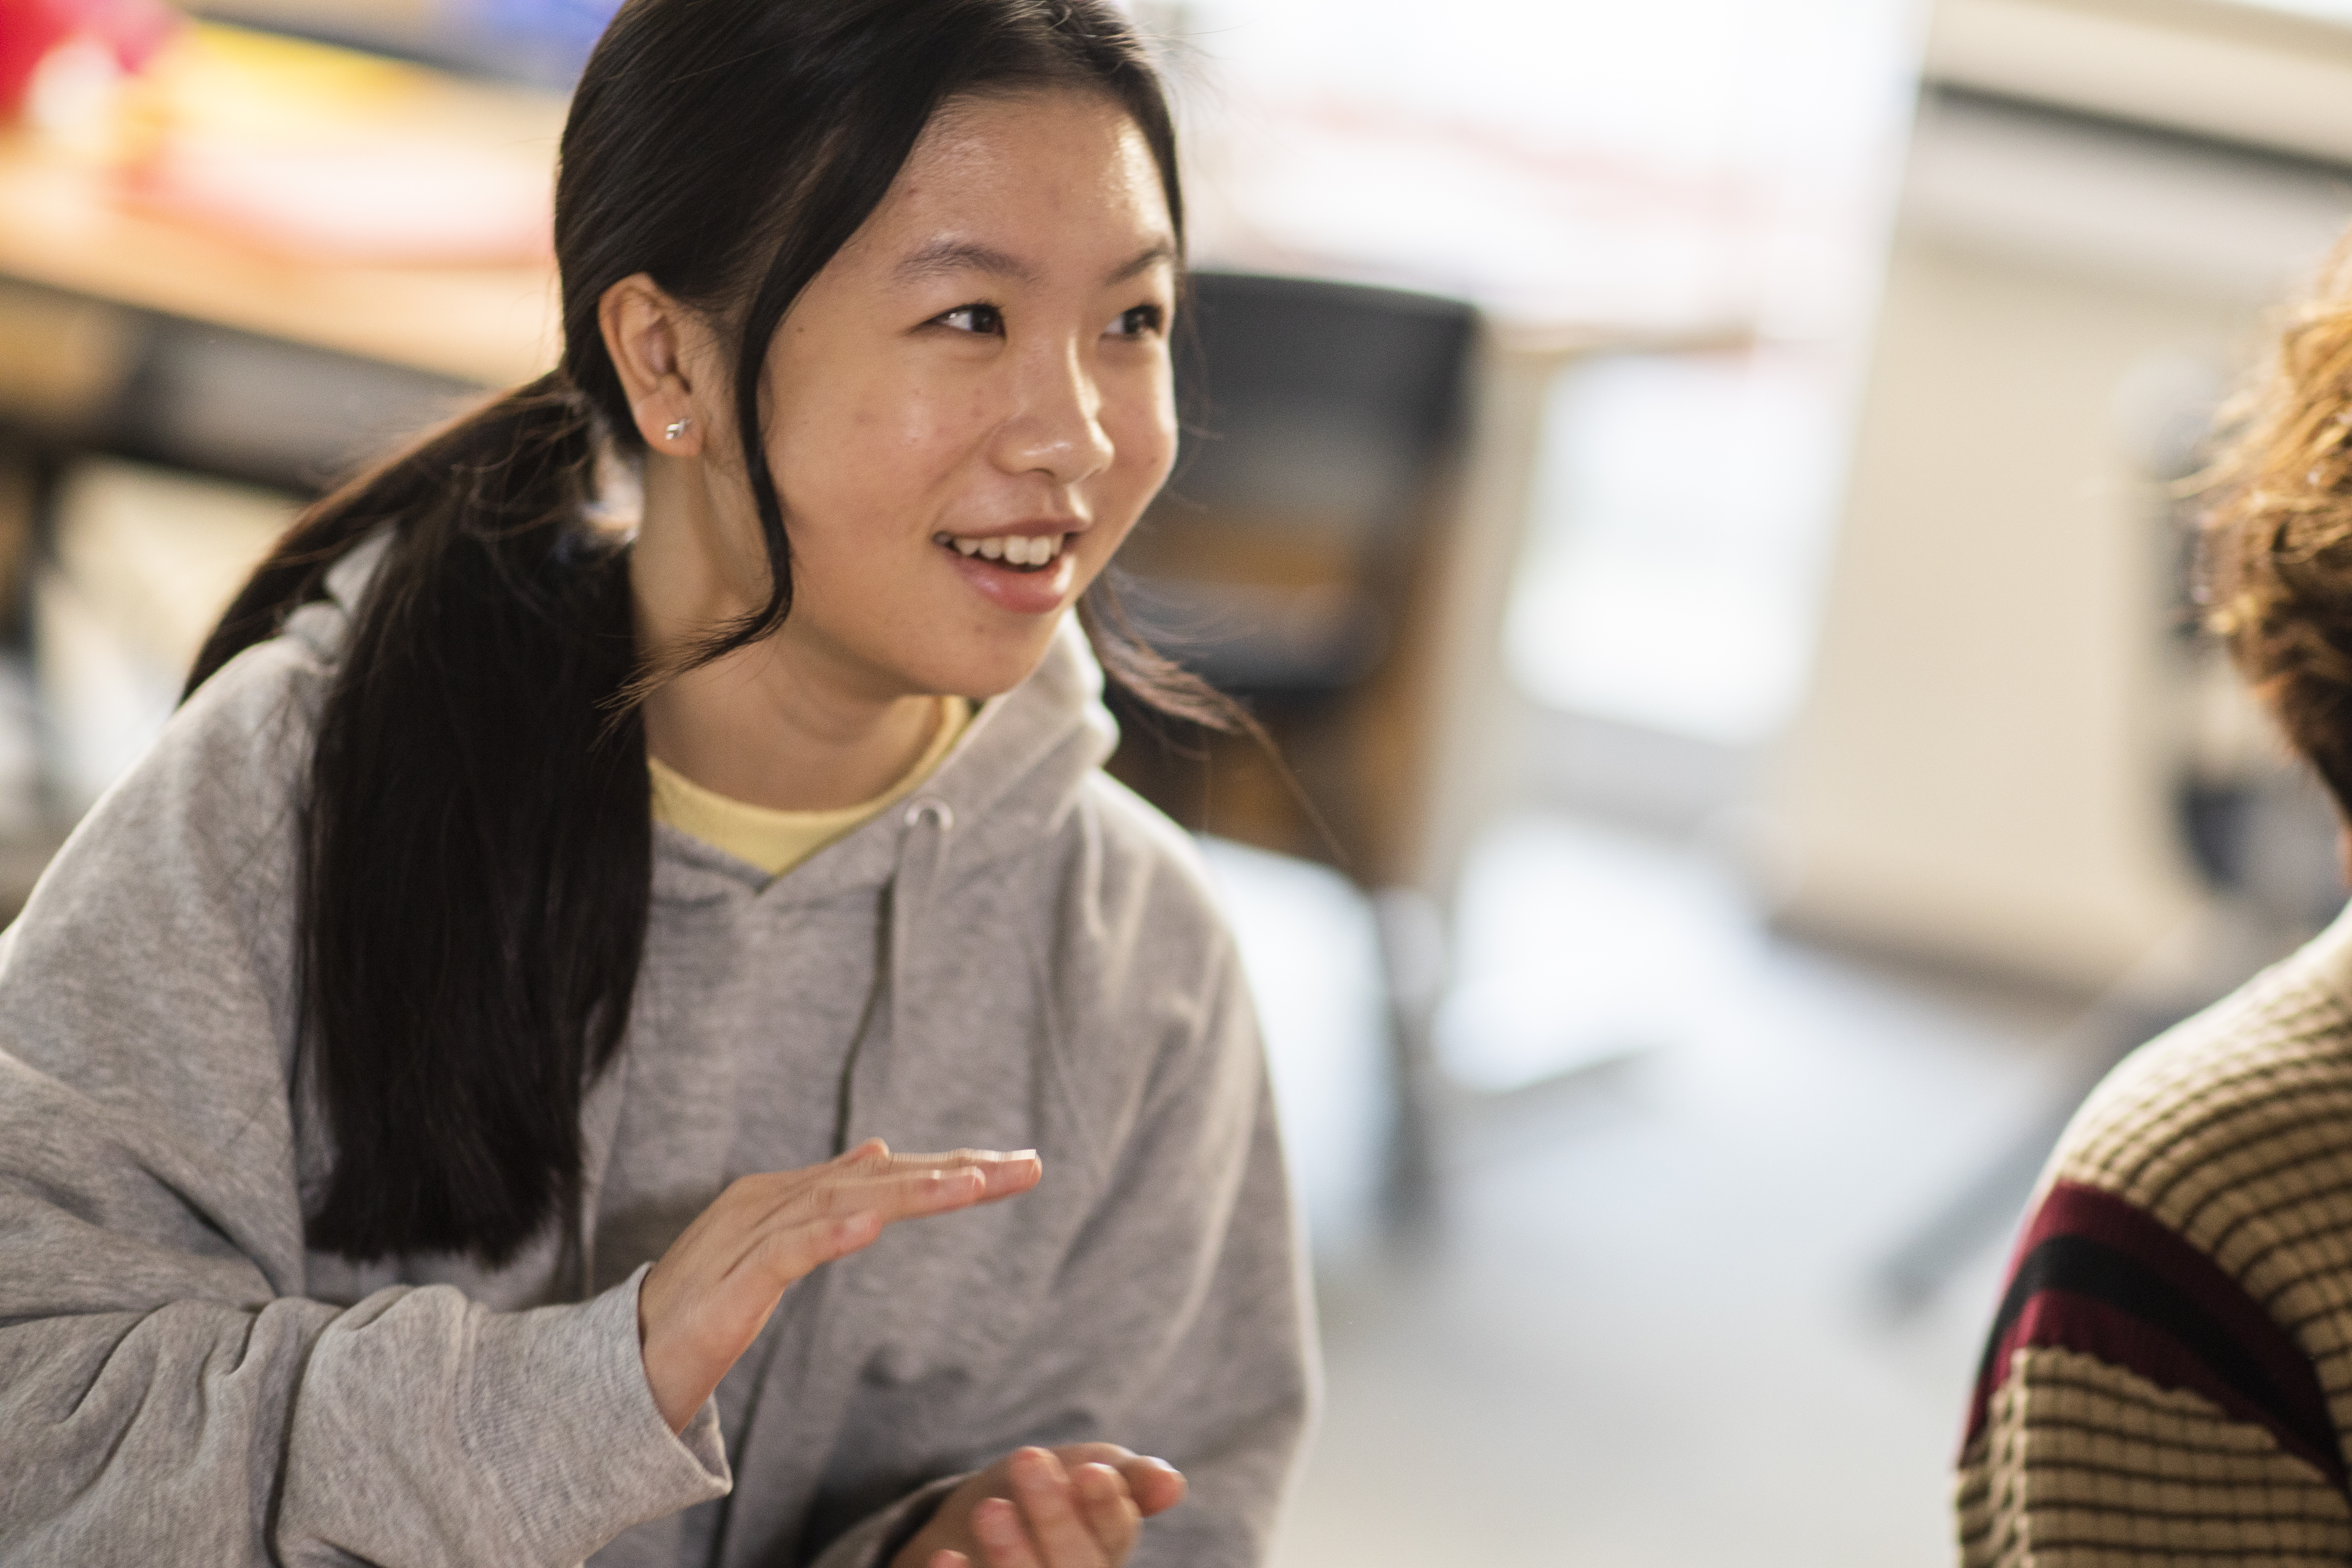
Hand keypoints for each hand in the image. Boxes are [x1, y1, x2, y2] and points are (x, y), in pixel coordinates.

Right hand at [637, 1139, 1040, 1432]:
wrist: (627, 1360)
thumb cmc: (706, 1305)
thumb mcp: (777, 1241)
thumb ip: (826, 1196)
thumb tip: (879, 1151)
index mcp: (790, 1191)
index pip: (888, 1173)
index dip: (954, 1167)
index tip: (1019, 1167)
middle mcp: (774, 1199)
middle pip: (880, 1177)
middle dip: (958, 1170)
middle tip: (1027, 1167)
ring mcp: (751, 1236)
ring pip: (845, 1202)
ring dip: (913, 1191)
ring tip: (975, 1183)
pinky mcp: (733, 1282)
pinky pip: (790, 1251)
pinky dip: (833, 1232)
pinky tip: (876, 1222)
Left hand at [892, 1445, 1187, 1567]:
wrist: (980, 1525)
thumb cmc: (1049, 1492)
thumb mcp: (1090, 1472)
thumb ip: (1129, 1478)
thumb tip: (1172, 1484)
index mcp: (1104, 1553)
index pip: (1115, 1535)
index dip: (1107, 1507)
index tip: (1092, 1470)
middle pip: (1078, 1566)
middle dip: (1055, 1516)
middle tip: (1028, 1457)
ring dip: (1014, 1556)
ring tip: (990, 1508)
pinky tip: (944, 1557)